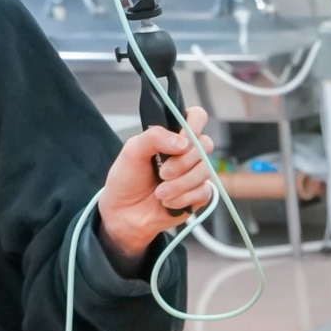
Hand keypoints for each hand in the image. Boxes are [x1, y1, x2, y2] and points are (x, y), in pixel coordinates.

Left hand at [97, 107, 215, 268]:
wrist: (125, 213)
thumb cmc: (127, 180)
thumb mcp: (132, 151)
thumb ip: (154, 137)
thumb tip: (182, 143)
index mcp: (173, 134)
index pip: (197, 117)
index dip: (193, 126)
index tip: (178, 142)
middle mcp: (187, 152)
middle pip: (205, 145)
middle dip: (183, 162)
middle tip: (161, 172)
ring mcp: (195, 173)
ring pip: (205, 170)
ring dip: (180, 184)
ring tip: (159, 192)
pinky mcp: (199, 194)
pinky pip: (204, 191)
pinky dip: (183, 198)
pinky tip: (168, 201)